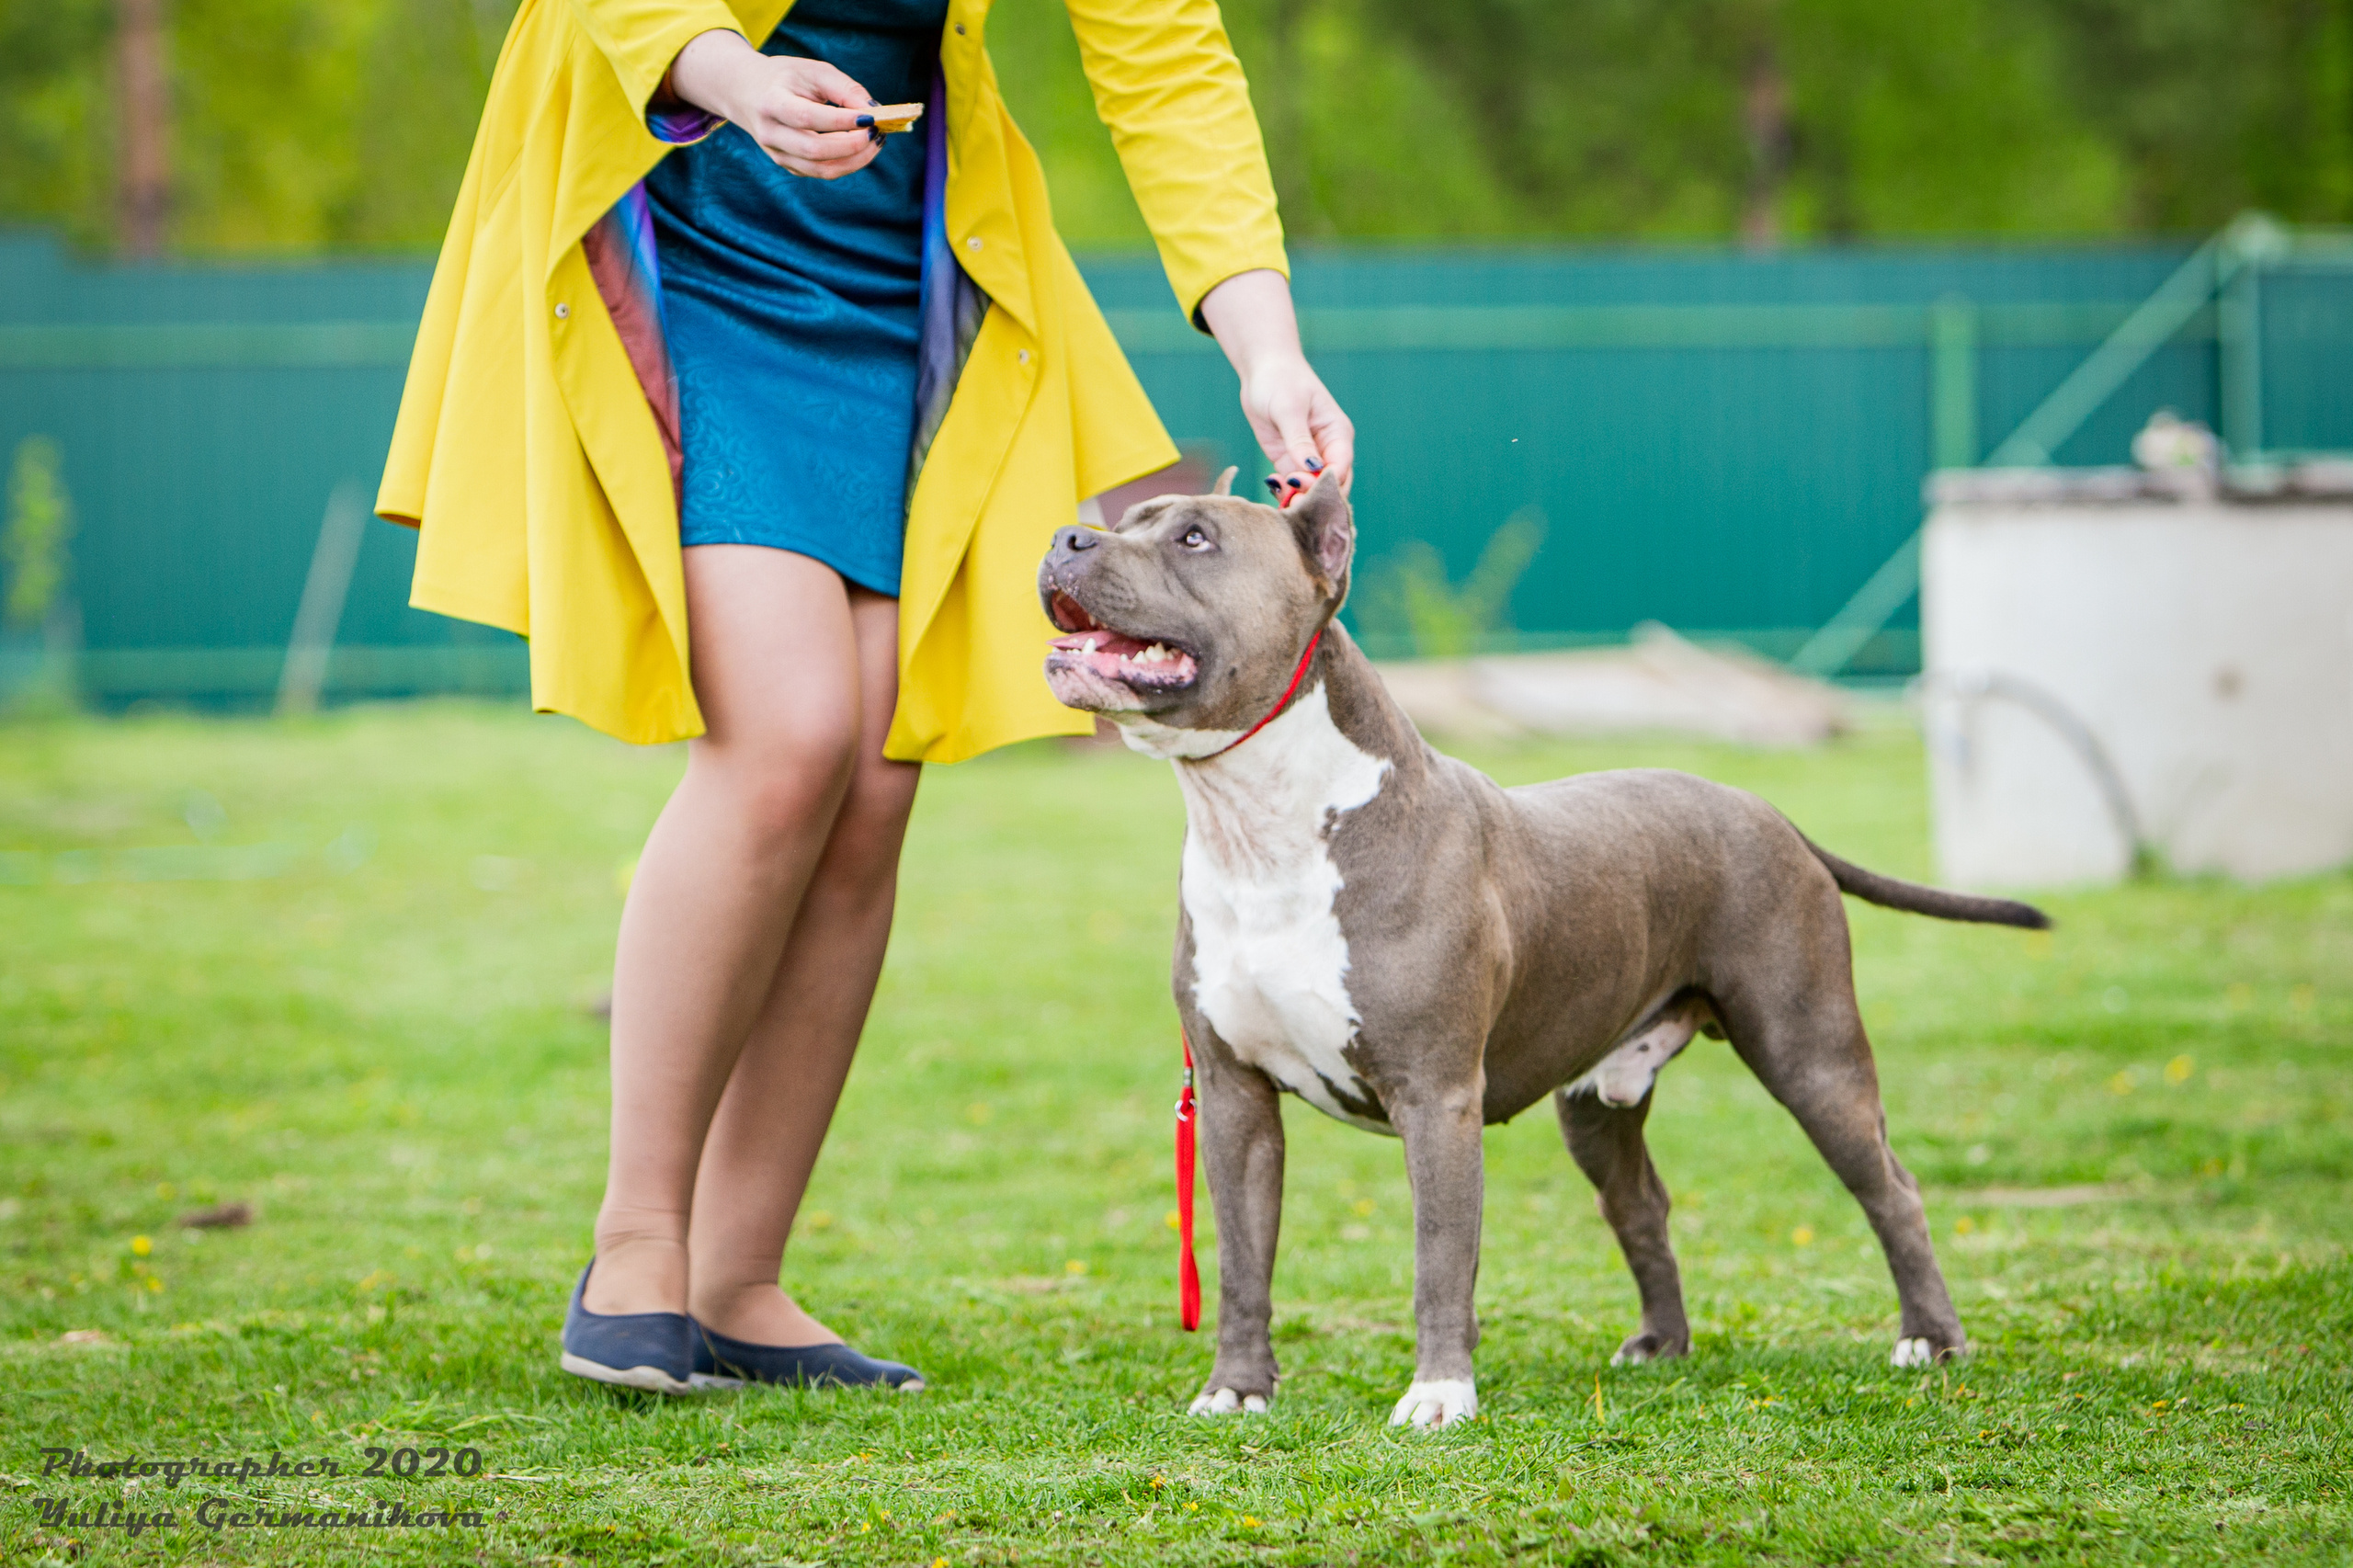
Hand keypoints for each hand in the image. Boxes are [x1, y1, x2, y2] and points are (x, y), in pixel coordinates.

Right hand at [667, 28, 884, 179]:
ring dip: (856, 160)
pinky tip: (862, 147)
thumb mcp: (813, 71)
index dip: (841, 121)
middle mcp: (770, 134)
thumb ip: (844, 88)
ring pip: (822, 169)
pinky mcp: (788, 165)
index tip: (872, 117)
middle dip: (853, 145)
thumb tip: (874, 110)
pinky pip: (823, 171)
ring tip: (876, 141)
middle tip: (877, 132)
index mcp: (771, 104)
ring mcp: (777, 154)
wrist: (747, 92)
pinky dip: (848, 162)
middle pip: (814, 151)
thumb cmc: (786, 77)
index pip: (808, 118)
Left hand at [1199, 270, 1354, 496]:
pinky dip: (1286, 493)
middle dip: (1314, 496)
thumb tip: (1311, 469)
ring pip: (1311, 489)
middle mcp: (1328, 449)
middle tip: (1291, 502)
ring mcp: (1308, 457)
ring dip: (1299, 499)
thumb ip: (1299, 440)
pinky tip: (1274, 491)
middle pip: (1330, 484)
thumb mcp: (1288, 408)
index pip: (1340, 468)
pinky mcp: (1289, 461)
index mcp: (1338, 434)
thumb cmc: (1280, 380)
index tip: (1301, 486)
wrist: (1262, 370)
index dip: (1325, 483)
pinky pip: (1293, 485)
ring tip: (1281, 502)